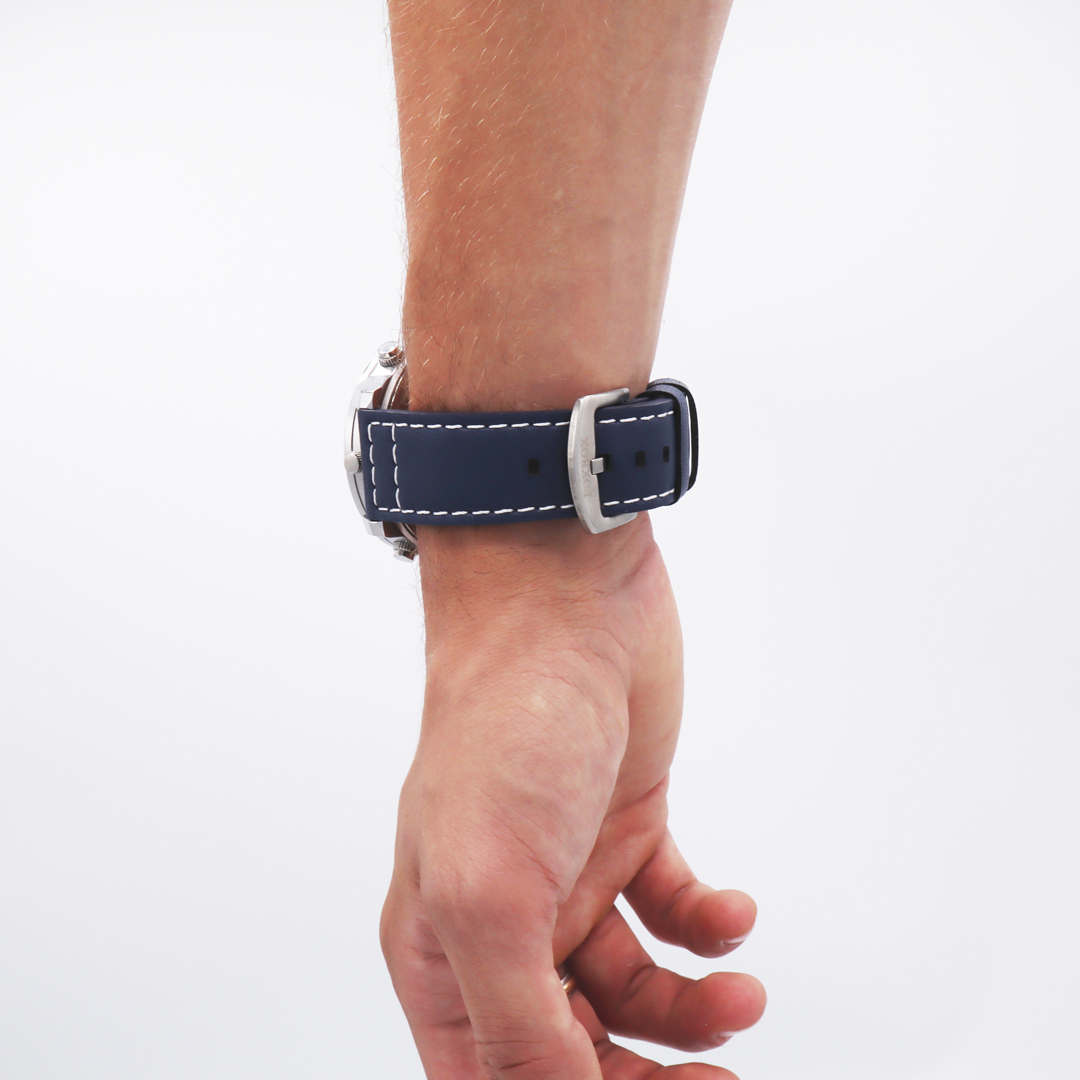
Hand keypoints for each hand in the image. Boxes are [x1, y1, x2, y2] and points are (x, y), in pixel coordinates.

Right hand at [380, 515, 765, 1078]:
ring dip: (694, 1006)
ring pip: (634, 988)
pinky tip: (728, 914)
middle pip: (574, 1048)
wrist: (564, 601)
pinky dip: (709, 924)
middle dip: (645, 1077)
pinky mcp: (625, 829)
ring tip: (739, 992)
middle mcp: (504, 917)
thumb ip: (513, 1017)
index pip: (493, 1079)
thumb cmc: (505, 721)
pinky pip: (671, 910)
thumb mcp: (489, 889)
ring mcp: (568, 872)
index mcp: (443, 946)